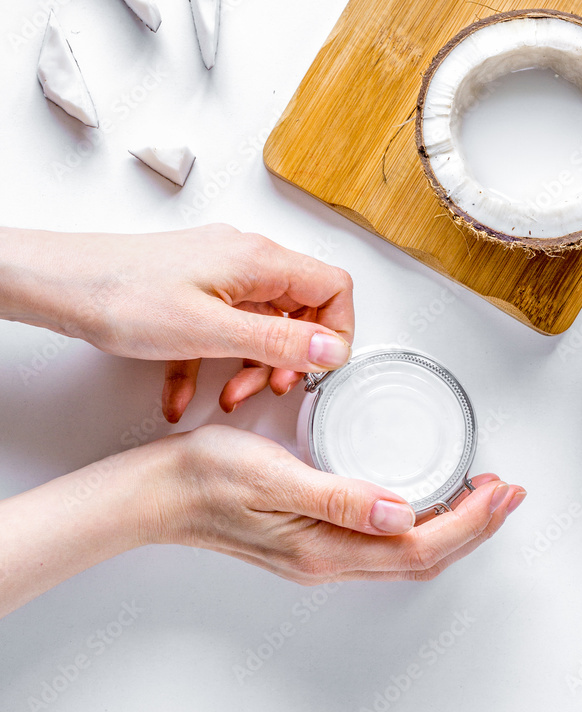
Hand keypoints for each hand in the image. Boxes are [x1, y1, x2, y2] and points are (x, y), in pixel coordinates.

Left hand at [0, 224, 353, 421]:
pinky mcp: (193, 292)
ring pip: (258, 326)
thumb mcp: (210, 331)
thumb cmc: (123, 296)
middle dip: (288, 359)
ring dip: (249, 368)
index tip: (321, 369)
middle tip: (272, 389)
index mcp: (259, 262)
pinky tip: (186, 396)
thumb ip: (278, 343)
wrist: (63, 285)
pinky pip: (220, 332)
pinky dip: (211, 366)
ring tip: (229, 398)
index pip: (332, 287)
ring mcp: (218, 276)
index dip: (338, 332)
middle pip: (298, 311)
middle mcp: (244, 262)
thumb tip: (333, 350)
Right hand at [141, 425, 525, 582]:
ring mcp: (321, 557)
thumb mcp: (274, 476)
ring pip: (406, 554)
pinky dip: (419, 527)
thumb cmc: (206, 478)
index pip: (419, 545)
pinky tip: (424, 503)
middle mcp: (330, 561)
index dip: (470, 523)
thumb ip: (340, 498)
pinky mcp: (313, 543)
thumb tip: (401, 512)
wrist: (159, 494)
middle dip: (474, 528)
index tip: (501, 492)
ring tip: (480, 498)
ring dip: (451, 528)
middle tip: (507, 494)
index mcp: (326, 548)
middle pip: (423, 558)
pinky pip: (384, 547)